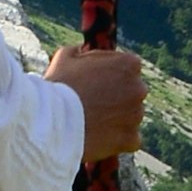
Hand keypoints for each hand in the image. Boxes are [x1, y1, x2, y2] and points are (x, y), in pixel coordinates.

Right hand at [47, 40, 148, 165]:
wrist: (52, 123)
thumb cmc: (59, 87)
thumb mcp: (66, 57)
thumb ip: (81, 51)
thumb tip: (83, 50)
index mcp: (129, 64)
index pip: (128, 67)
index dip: (111, 74)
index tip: (97, 82)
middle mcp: (139, 88)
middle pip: (132, 92)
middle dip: (118, 97)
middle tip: (94, 104)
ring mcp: (136, 115)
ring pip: (131, 116)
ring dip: (117, 119)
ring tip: (92, 123)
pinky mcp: (131, 139)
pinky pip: (130, 140)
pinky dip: (118, 140)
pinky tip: (100, 138)